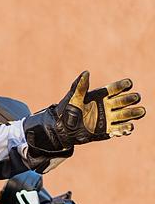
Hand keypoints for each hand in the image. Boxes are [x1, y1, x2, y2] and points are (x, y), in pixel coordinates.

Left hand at [25, 71, 144, 156]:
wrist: (62, 129)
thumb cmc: (66, 110)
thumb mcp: (73, 98)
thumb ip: (80, 86)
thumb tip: (86, 73)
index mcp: (101, 95)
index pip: (115, 88)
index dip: (123, 85)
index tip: (128, 84)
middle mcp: (108, 106)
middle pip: (124, 101)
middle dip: (131, 99)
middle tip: (136, 98)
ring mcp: (108, 118)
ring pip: (125, 115)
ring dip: (134, 113)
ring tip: (141, 111)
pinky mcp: (107, 130)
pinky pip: (119, 129)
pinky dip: (125, 129)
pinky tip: (129, 128)